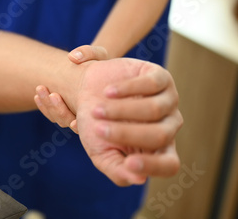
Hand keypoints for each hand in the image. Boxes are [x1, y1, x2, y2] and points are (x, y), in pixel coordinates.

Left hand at [34, 45, 107, 131]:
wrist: (98, 65)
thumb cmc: (102, 61)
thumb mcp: (99, 54)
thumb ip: (88, 53)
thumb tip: (72, 57)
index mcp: (98, 109)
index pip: (87, 125)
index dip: (78, 124)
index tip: (73, 120)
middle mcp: (86, 116)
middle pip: (68, 122)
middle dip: (58, 110)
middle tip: (53, 94)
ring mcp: (73, 113)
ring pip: (58, 118)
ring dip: (47, 106)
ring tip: (40, 89)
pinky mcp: (64, 107)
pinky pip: (51, 112)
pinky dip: (44, 105)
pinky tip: (37, 95)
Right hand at [74, 58, 181, 185]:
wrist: (86, 91)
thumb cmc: (95, 125)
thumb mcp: (100, 153)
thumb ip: (117, 170)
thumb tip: (139, 179)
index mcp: (158, 149)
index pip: (170, 164)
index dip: (154, 166)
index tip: (130, 163)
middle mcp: (169, 125)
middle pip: (160, 135)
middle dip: (125, 133)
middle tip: (98, 129)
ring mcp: (168, 100)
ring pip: (154, 110)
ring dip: (119, 111)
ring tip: (96, 110)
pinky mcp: (160, 77)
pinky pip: (151, 85)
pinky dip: (126, 89)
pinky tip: (108, 91)